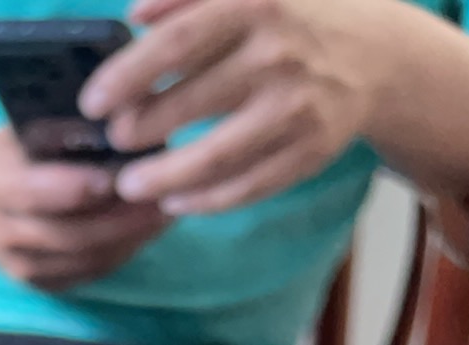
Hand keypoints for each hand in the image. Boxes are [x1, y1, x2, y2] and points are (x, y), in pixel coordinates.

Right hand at [0, 126, 167, 290]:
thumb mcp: (14, 130)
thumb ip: (57, 129)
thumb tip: (122, 111)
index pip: (37, 192)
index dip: (79, 188)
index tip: (120, 174)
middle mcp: (4, 233)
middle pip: (70, 235)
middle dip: (121, 219)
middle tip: (163, 197)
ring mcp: (20, 266)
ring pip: (83, 261)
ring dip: (129, 240)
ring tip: (165, 214)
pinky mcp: (38, 285)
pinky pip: (86, 275)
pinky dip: (119, 255)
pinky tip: (145, 234)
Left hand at [79, 0, 399, 213]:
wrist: (375, 55)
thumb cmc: (292, 19)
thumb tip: (134, 16)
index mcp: (256, 3)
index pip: (178, 42)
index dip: (128, 75)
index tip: (92, 102)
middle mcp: (278, 55)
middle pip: (191, 103)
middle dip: (141, 129)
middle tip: (113, 141)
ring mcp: (297, 108)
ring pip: (216, 156)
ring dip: (164, 177)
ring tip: (129, 185)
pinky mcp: (310, 151)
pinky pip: (248, 186)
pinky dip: (205, 199)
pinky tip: (174, 200)